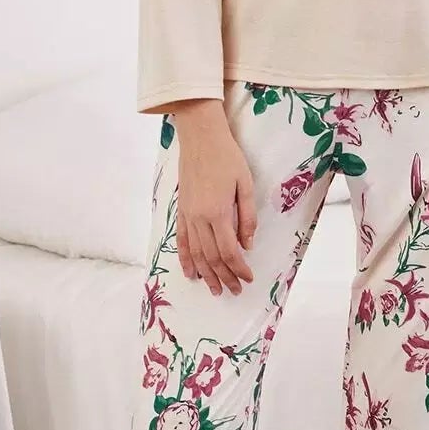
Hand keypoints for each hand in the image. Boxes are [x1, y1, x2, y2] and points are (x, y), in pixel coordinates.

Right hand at [168, 100, 257, 295]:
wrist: (200, 138)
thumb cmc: (227, 158)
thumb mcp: (246, 185)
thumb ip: (247, 217)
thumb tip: (248, 244)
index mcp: (218, 213)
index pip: (228, 251)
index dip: (238, 268)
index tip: (248, 278)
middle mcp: (199, 219)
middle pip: (211, 257)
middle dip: (224, 277)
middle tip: (234, 291)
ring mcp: (187, 215)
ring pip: (195, 253)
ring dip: (205, 274)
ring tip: (215, 289)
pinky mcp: (181, 210)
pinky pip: (181, 240)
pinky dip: (185, 259)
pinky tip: (191, 272)